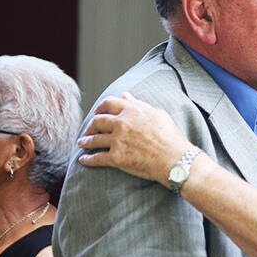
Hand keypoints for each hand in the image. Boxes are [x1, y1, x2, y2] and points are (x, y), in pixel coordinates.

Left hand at [77, 93, 192, 187]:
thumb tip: (126, 95)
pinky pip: (97, 158)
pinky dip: (88, 160)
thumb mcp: (157, 114)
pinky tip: (83, 160)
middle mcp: (122, 123)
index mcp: (132, 110)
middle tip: (88, 130)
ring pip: (94, 139)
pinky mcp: (116, 158)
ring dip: (85, 141)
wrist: (175, 160)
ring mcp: (118, 141)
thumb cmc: (171, 137)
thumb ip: (139, 104)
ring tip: (82, 143)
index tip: (97, 112)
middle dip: (90, 125)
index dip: (100, 108)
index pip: (109, 103)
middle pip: (98, 121)